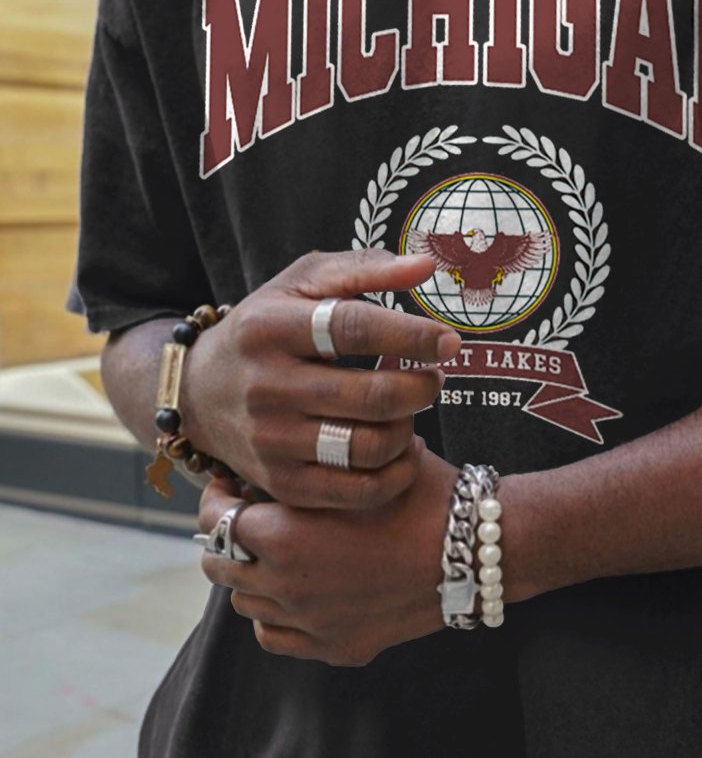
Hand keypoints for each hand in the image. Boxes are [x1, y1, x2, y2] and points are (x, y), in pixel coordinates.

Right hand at [179, 248, 461, 508]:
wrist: (197, 394)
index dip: (412, 337)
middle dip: (422, 387)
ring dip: (409, 428)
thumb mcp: (301, 284)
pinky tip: (402, 449)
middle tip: (433, 378)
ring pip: (370, 446)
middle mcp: (266, 387)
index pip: (354, 330)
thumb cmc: (265, 328)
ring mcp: (271, 441)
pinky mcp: (283, 484)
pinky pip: (361, 491)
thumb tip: (426, 265)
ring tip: (409, 411)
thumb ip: (364, 268)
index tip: (449, 342)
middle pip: (372, 396)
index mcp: (271, 328)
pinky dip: (398, 472)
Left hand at [196, 445, 465, 665]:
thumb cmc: (425, 499)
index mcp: (285, 536)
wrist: (477, 552)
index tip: (231, 487)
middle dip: (225, 536)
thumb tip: (283, 453)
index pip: (214, 520)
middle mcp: (287, 585)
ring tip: (275, 554)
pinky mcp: (336, 647)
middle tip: (248, 518)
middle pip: (217, 565)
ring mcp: (310, 623)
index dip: (216, 498)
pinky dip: (275, 615)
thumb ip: (314, 465)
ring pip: (245, 603)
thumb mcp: (365, 465)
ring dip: (250, 575)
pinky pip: (275, 637)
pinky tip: (297, 594)